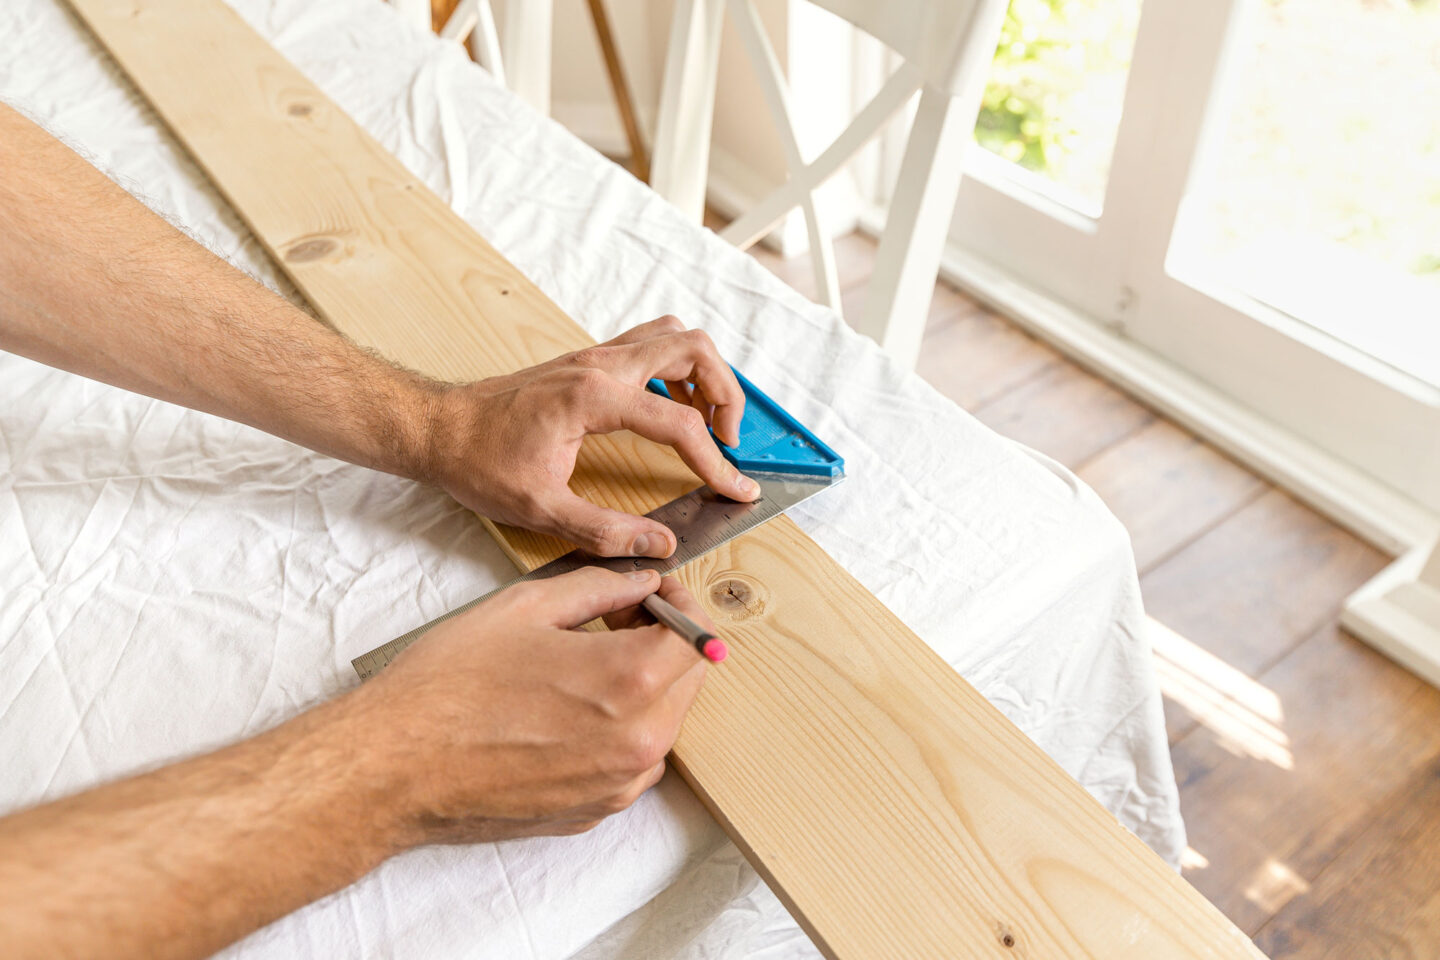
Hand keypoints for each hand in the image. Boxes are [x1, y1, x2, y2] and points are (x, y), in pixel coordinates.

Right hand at [350, 568, 712, 843]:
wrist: (392, 767)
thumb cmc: (448, 685)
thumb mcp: (527, 607)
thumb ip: (600, 588)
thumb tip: (641, 582)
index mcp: (628, 681)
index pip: (698, 637)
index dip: (678, 604)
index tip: (652, 592)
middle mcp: (637, 741)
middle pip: (688, 680)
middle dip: (665, 641)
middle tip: (618, 617)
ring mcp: (618, 784)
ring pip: (662, 722)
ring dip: (643, 686)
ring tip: (583, 662)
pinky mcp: (594, 811)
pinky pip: (631, 760)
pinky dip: (617, 728)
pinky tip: (566, 708)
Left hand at [422, 316, 758, 557]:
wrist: (437, 428)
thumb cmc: (477, 460)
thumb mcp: (539, 509)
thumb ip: (604, 532)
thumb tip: (658, 545)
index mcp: (594, 397)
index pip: (680, 424)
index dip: (716, 462)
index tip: (737, 488)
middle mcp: (601, 364)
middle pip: (694, 350)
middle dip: (726, 394)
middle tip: (728, 441)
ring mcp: (595, 355)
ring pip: (675, 338)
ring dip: (705, 374)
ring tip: (708, 423)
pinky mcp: (588, 360)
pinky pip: (651, 345)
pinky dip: (678, 370)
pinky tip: (672, 410)